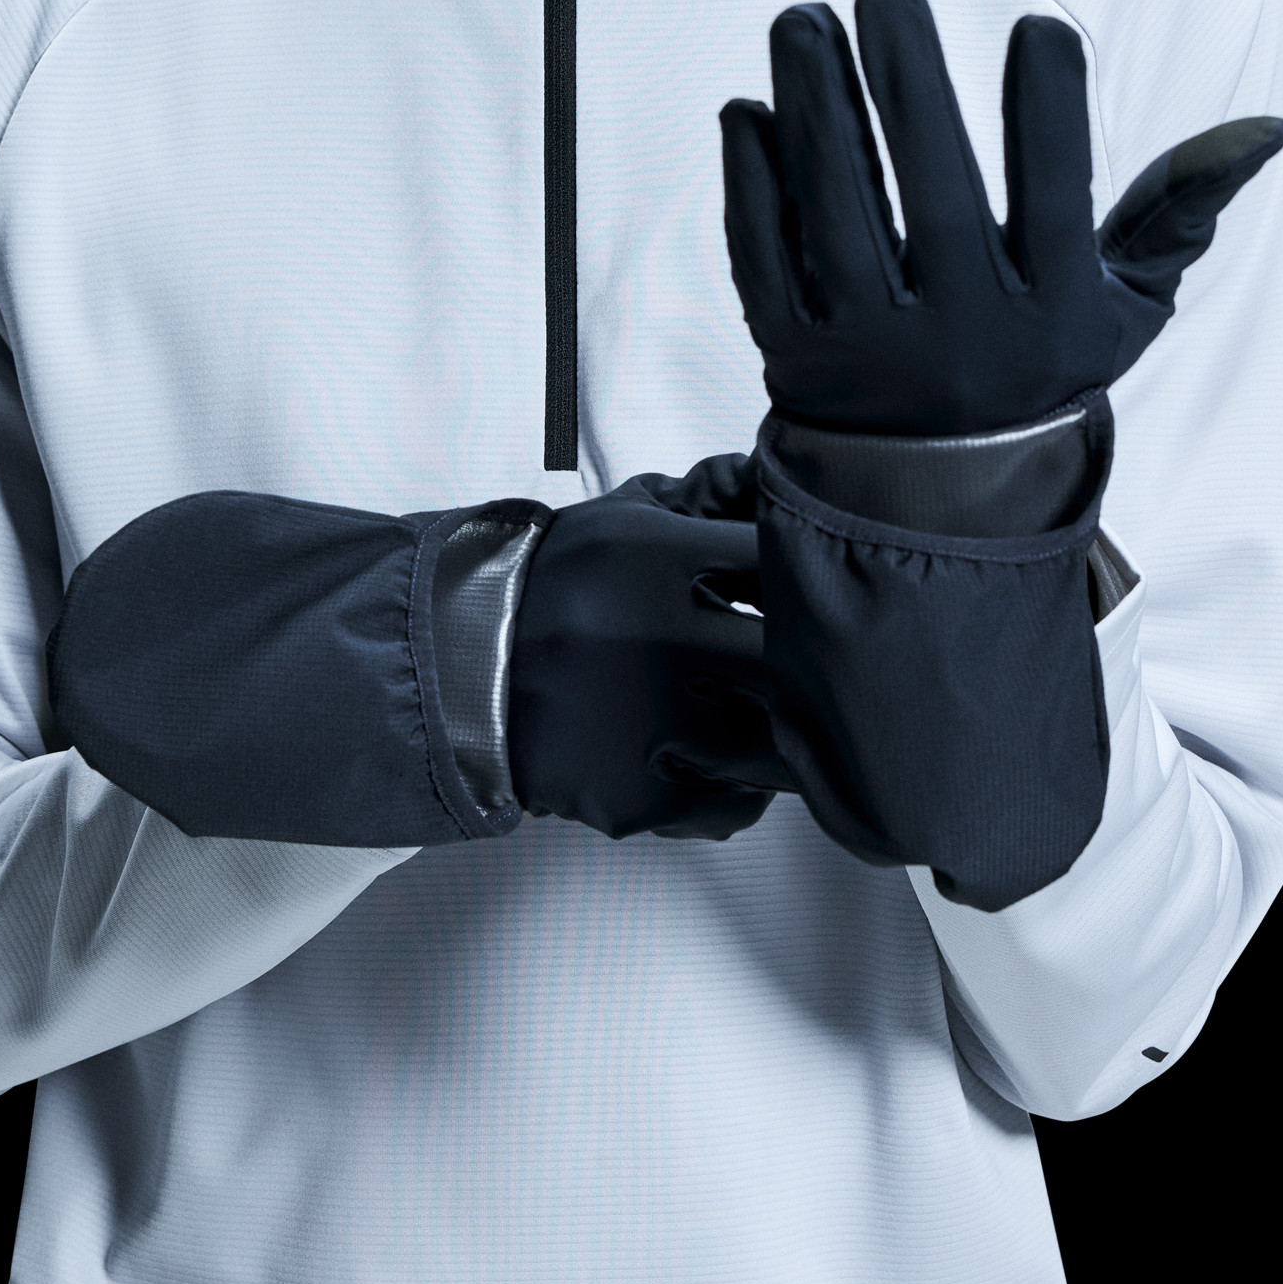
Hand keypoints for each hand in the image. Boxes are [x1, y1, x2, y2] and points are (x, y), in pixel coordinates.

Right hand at [508, 455, 794, 841]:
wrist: (458, 666)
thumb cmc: (557, 586)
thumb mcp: (622, 520)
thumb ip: (706, 498)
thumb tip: (781, 480)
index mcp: (651, 557)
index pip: (774, 561)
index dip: (809, 575)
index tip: (816, 588)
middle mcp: (651, 639)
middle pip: (790, 660)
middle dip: (813, 662)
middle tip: (824, 664)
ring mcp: (644, 726)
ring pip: (774, 744)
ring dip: (787, 732)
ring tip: (775, 718)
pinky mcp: (634, 795)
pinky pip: (734, 803)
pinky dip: (741, 786)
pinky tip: (721, 758)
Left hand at [720, 0, 1282, 435]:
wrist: (939, 491)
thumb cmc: (1040, 362)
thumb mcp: (1124, 306)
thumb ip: (1177, 213)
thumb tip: (1262, 128)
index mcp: (1050, 319)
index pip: (1056, 203)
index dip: (1052, 114)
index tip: (1042, 26)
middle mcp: (961, 338)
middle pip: (935, 197)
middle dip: (908, 85)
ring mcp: (869, 349)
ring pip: (836, 217)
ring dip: (816, 112)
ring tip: (803, 20)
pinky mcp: (792, 356)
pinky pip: (764, 260)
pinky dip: (753, 186)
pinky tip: (749, 110)